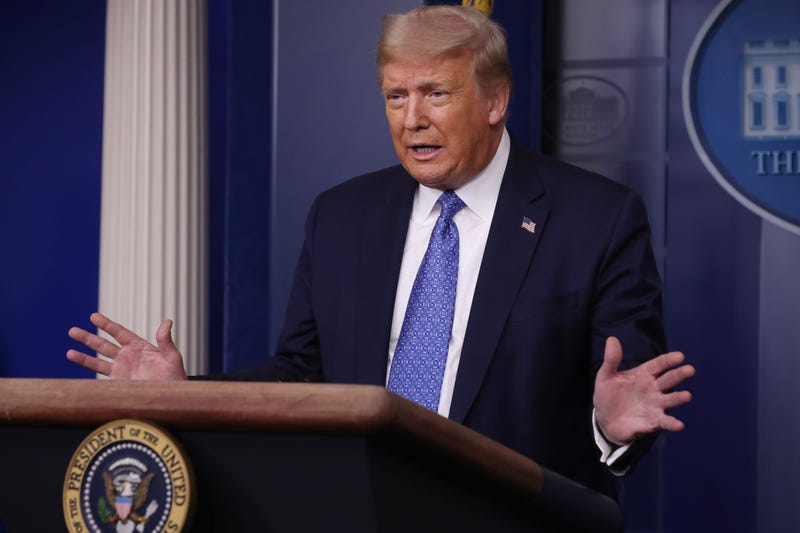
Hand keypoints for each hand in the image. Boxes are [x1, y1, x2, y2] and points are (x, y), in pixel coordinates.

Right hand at [67, 312, 187, 380]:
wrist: (171, 397)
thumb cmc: (175, 377)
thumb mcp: (172, 357)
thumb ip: (166, 341)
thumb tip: (168, 322)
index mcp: (140, 347)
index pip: (120, 333)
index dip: (106, 325)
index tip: (93, 316)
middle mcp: (128, 356)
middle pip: (104, 345)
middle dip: (88, 338)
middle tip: (72, 331)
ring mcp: (121, 369)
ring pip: (98, 359)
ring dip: (83, 355)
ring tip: (68, 351)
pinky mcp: (118, 381)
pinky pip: (100, 374)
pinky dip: (88, 370)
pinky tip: (77, 367)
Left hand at [593, 336, 693, 444]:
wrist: (605, 420)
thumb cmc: (607, 395)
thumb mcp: (606, 376)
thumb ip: (611, 360)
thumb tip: (611, 339)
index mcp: (643, 375)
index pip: (659, 364)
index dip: (669, 360)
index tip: (680, 356)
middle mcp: (653, 389)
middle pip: (669, 380)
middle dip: (679, 375)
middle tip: (690, 370)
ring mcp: (655, 405)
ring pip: (670, 400)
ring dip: (678, 398)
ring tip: (687, 396)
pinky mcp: (653, 422)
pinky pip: (665, 422)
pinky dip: (672, 424)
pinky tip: (679, 425)